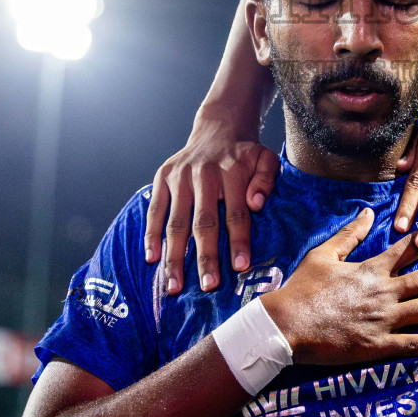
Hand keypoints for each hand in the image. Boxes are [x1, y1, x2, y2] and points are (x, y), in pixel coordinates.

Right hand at [145, 115, 279, 295]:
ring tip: (174, 285)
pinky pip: (155, 211)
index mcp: (232, 171)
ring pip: (176, 222)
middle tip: (208, 286)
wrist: (218, 130)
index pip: (236, 213)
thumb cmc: (245, 155)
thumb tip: (256, 204)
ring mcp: (180, 177)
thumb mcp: (266, 158)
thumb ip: (266, 180)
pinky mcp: (162, 178)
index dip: (238, 241)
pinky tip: (152, 259)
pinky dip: (151, 235)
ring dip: (174, 256)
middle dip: (205, 257)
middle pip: (204, 222)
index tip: (240, 267)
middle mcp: (203, 174)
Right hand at [261, 209, 417, 363]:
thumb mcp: (324, 254)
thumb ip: (349, 234)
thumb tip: (367, 210)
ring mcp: (383, 319)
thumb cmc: (301, 289)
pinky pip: (415, 344)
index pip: (412, 247)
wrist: (284, 325)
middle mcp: (384, 291)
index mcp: (372, 268)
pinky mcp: (377, 346)